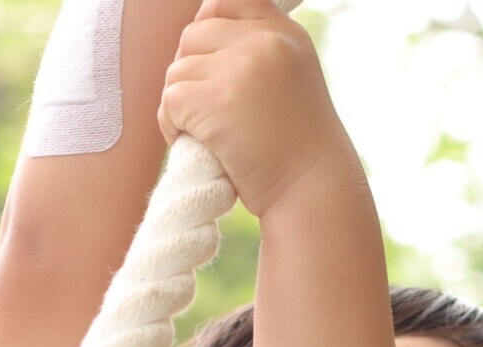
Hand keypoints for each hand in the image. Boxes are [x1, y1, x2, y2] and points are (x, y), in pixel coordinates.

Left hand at [160, 0, 359, 217]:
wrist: (312, 191)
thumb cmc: (296, 147)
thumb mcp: (289, 80)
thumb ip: (254, 51)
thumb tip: (194, 35)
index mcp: (284, 33)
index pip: (227, 2)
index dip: (207, 27)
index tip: (210, 66)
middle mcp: (265, 41)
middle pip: (193, 35)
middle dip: (191, 74)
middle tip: (208, 112)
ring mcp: (241, 68)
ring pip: (177, 70)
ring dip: (181, 105)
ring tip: (208, 134)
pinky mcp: (216, 100)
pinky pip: (170, 99)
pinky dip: (172, 126)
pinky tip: (197, 144)